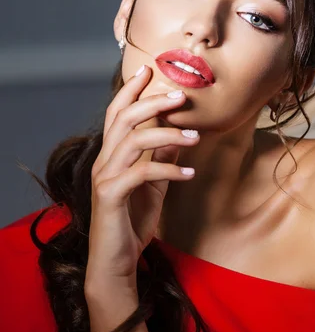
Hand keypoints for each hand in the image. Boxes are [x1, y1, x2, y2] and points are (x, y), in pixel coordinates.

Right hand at [85, 65, 199, 293]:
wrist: (115, 261)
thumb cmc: (132, 220)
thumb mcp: (154, 185)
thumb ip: (162, 158)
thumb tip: (180, 135)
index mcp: (111, 154)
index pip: (116, 113)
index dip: (131, 90)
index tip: (148, 70)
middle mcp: (103, 160)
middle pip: (124, 118)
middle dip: (152, 102)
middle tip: (180, 95)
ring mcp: (104, 177)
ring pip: (134, 140)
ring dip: (168, 134)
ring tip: (195, 136)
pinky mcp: (110, 195)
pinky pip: (142, 173)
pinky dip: (169, 169)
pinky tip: (189, 173)